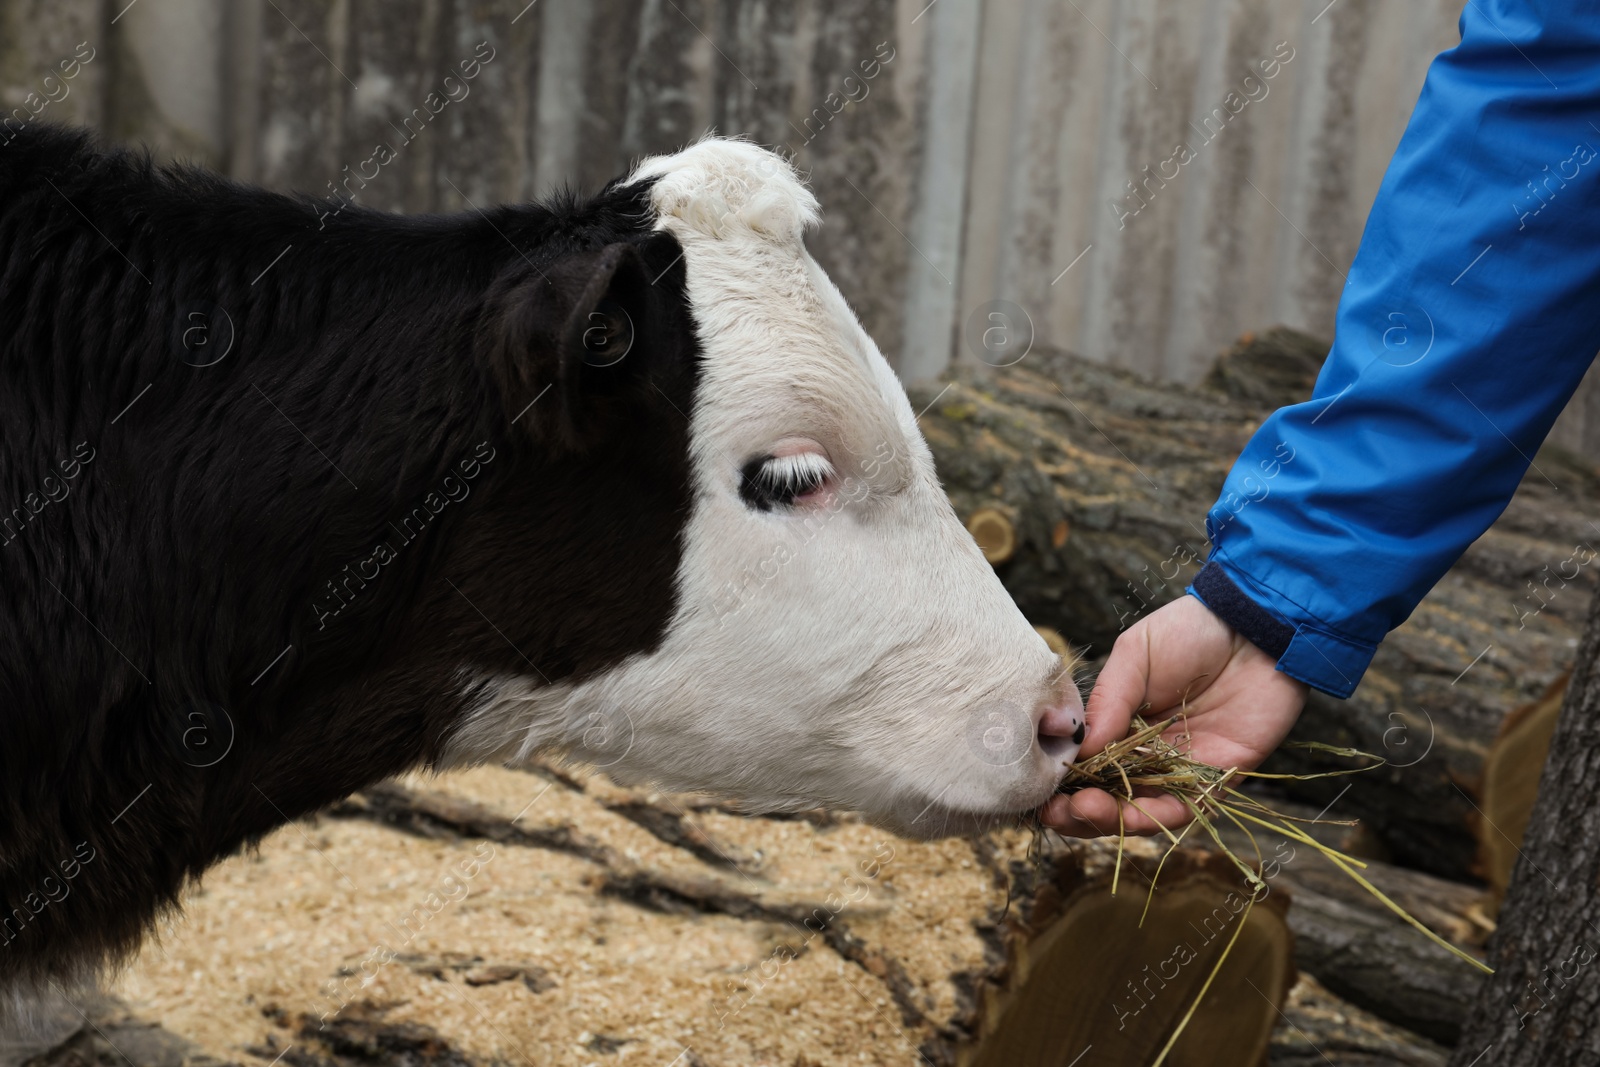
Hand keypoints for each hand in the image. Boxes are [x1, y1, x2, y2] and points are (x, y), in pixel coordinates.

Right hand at [1039, 594, 1307, 837]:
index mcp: (1118, 726)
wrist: (1256, 627)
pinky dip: (1155, 817)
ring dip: (1109, 819)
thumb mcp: (1134, 655)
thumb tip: (1078, 751)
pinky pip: (1183, 809)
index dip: (1060, 783)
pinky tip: (1129, 813)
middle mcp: (1144, 755)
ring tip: (1086, 811)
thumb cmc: (1190, 632)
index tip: (1040, 790)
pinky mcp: (1216, 780)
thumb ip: (1108, 702)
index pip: (1083, 766)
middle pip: (1105, 797)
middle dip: (1077, 812)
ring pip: (1138, 811)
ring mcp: (1178, 771)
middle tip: (1057, 811)